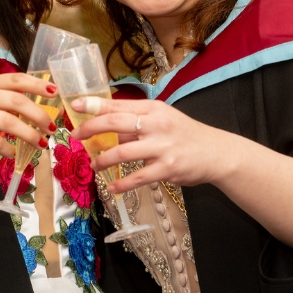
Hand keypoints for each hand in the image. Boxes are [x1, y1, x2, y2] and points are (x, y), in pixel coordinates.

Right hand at [0, 73, 57, 168]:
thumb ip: (6, 100)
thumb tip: (40, 107)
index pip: (17, 79)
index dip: (38, 85)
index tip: (56, 93)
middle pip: (16, 101)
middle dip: (38, 115)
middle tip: (51, 128)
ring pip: (8, 122)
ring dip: (29, 135)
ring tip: (41, 143)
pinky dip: (8, 149)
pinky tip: (14, 154)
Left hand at [69, 96, 239, 193]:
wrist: (217, 153)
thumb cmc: (186, 135)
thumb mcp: (163, 121)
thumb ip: (137, 124)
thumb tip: (109, 132)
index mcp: (153, 109)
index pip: (117, 105)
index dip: (93, 104)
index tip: (75, 105)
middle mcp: (156, 124)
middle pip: (114, 123)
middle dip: (90, 129)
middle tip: (75, 137)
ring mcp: (162, 146)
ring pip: (122, 151)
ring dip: (103, 160)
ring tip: (94, 166)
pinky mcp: (168, 167)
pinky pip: (138, 177)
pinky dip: (121, 184)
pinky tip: (112, 188)